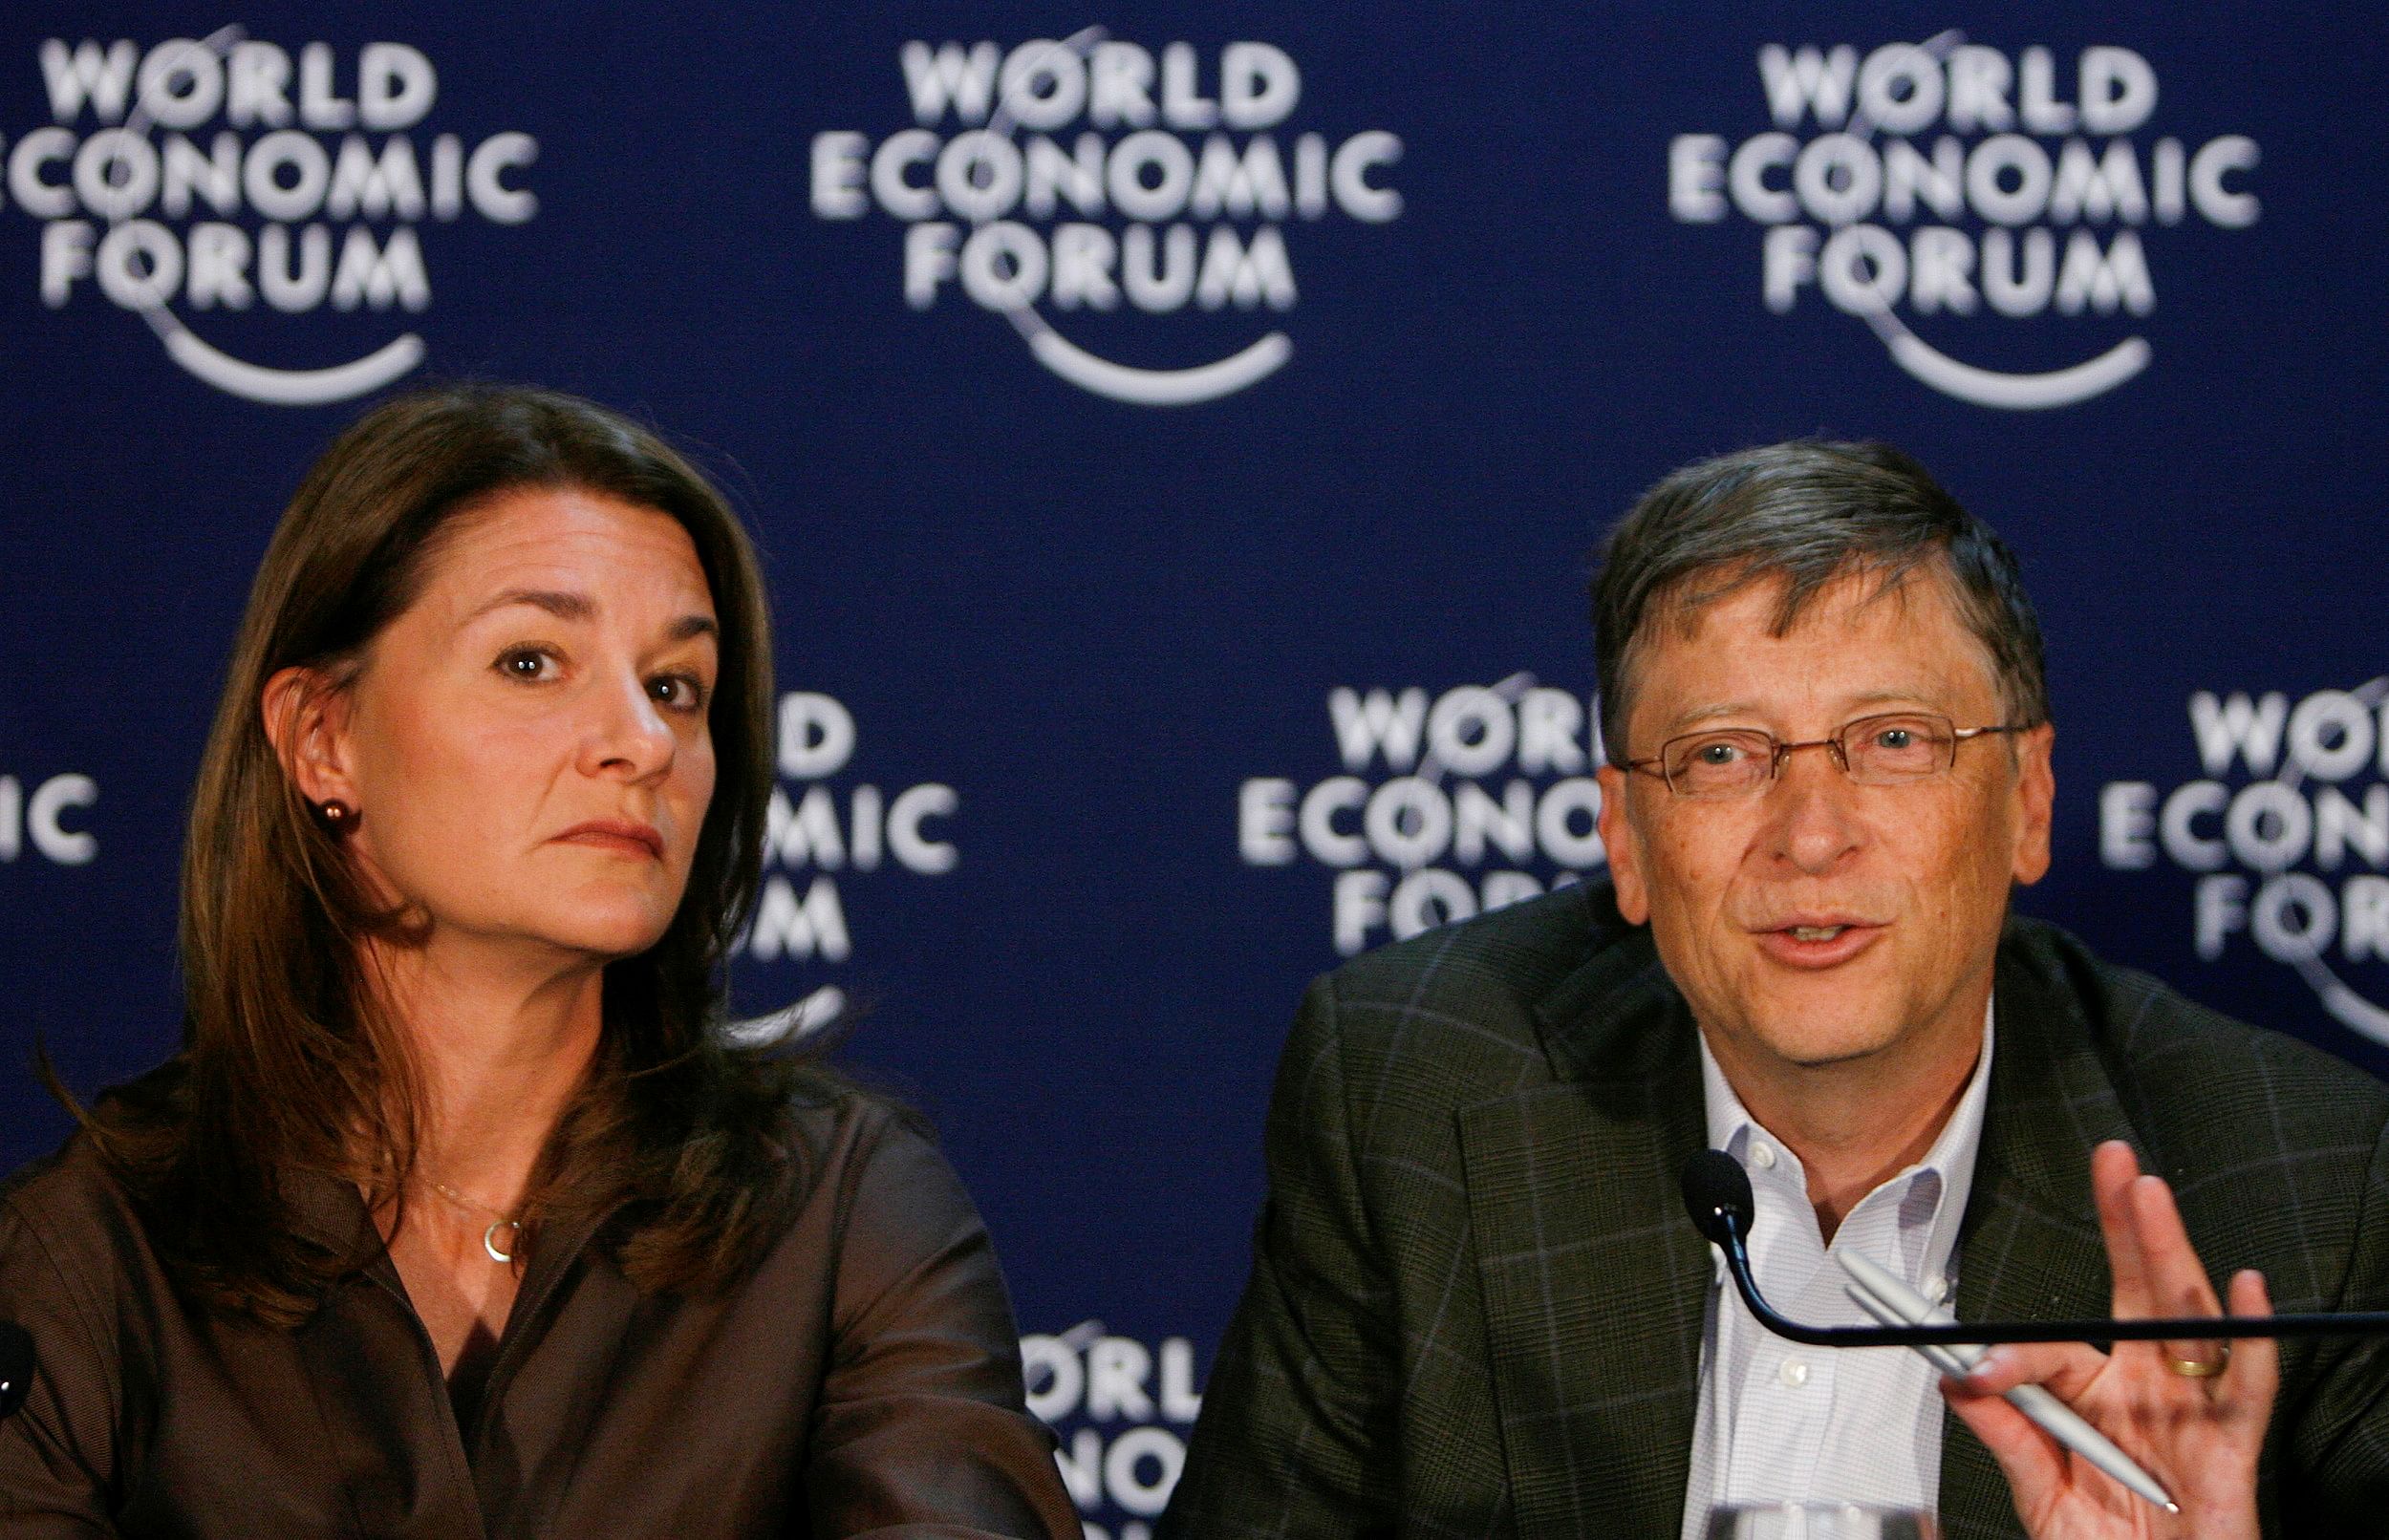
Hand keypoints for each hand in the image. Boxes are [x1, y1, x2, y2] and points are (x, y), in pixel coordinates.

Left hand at [1941, 1140, 2276, 1539]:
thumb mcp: (2043, 1494)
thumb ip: (2008, 1438)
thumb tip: (1954, 1379)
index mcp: (2096, 1396)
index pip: (2052, 1349)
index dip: (2011, 1356)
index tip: (1972, 1370)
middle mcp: (2148, 1390)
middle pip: (2139, 1291)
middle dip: (2127, 1223)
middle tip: (2113, 1161)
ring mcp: (2193, 1413)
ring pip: (2187, 1319)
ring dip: (2170, 1256)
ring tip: (2150, 1198)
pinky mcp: (2234, 1450)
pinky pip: (2249, 1386)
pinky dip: (2249, 1339)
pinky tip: (2242, 1290)